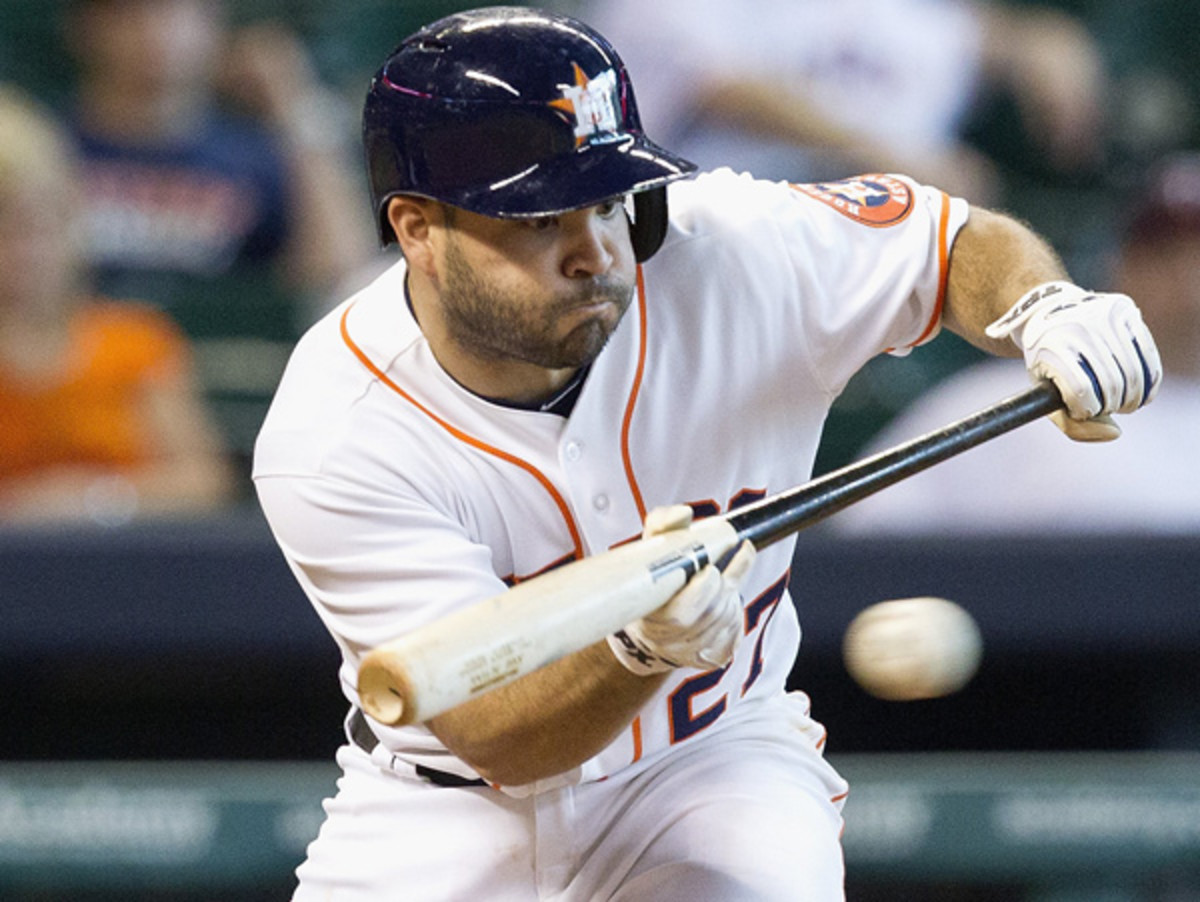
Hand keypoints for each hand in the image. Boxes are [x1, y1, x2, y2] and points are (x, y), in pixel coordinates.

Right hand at [607, 505, 755, 675]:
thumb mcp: (649, 549)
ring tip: (717, 580)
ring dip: (729, 593)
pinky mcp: (715, 657)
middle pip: (715, 610)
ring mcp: (695, 654)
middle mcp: (673, 643)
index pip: (686, 611)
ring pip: (729, 617)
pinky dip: (733, 609)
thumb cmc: (650, 581)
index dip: (704, 587)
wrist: (647, 628)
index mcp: (652, 618)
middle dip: (722, 583)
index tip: (709, 567)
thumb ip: (663, 525)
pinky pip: (736, 630)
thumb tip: (684, 513)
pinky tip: (721, 600)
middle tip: (715, 569)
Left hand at [985, 281, 1162, 440]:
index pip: (1080, 389)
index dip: (1087, 408)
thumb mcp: (1044, 394)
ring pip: (1133, 371)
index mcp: (1050, 345)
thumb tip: (1115, 433)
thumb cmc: (1047, 360)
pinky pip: (1147, 354)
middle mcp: (1077, 326)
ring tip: (1123, 403)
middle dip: (1112, 404)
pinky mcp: (1125, 310)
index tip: (1083, 409)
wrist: (1048, 311)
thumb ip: (1072, 424)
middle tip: (1108, 408)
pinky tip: (1141, 392)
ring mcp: (1103, 315)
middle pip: (1111, 382)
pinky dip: (1148, 380)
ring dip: (1132, 397)